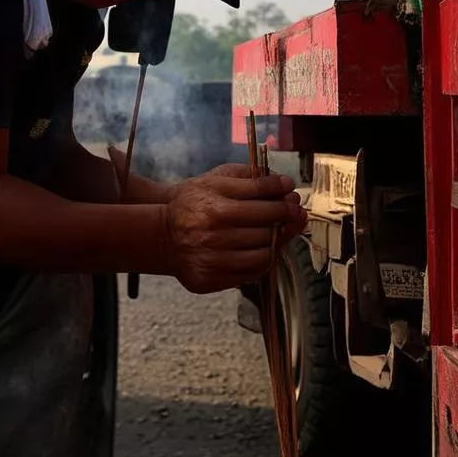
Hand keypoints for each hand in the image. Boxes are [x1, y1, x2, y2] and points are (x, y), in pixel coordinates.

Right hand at [161, 173, 305, 294]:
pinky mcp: (213, 279)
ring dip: (278, 240)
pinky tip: (266, 247)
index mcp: (213, 206)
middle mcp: (213, 234)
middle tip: (295, 211)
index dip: (278, 192)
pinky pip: (252, 273)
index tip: (290, 190)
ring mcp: (213, 260)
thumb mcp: (213, 181)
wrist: (163, 235)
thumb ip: (247, 178)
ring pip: (263, 253)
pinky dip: (264, 260)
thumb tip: (283, 183)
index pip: (258, 196)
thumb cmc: (191, 204)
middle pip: (265, 226)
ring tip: (282, 229)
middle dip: (285, 216)